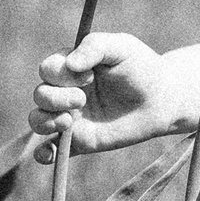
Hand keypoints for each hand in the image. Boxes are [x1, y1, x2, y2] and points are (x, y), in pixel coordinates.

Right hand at [30, 32, 183, 158]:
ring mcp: (70, 117)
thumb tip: (70, 64)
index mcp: (70, 67)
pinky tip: (49, 154)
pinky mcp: (79, 141)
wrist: (162, 100)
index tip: (89, 75)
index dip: (61, 74)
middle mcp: (65, 92)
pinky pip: (50, 150)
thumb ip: (94, 46)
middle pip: (40, 95)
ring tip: (68, 121)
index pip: (48, 69)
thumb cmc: (141, 67)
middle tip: (82, 99)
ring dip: (44, 121)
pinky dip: (43, 154)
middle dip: (55, 98)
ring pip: (38, 120)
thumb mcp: (121, 46)